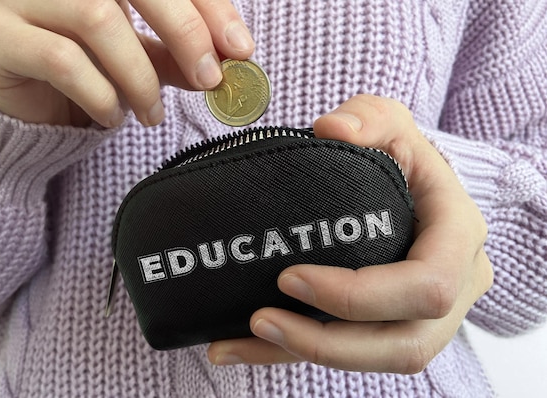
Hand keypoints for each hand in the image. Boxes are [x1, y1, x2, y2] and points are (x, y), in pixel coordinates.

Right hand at [0, 0, 254, 126]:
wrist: (28, 107)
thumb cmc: (90, 74)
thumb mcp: (144, 61)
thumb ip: (178, 56)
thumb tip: (227, 62)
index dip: (209, 7)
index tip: (241, 49)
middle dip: (185, 32)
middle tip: (209, 79)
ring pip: (98, 20)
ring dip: (139, 77)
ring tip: (152, 113)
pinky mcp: (0, 36)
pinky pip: (61, 60)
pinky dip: (100, 95)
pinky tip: (113, 116)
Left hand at [207, 94, 493, 373]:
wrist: (411, 188)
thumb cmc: (400, 154)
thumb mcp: (390, 122)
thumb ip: (367, 116)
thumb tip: (333, 129)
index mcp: (458, 237)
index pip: (427, 285)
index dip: (362, 295)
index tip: (291, 277)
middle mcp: (454, 287)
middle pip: (405, 343)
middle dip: (329, 342)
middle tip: (262, 318)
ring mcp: (427, 315)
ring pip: (378, 361)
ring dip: (309, 354)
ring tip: (245, 338)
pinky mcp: (394, 327)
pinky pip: (352, 357)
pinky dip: (296, 355)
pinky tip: (243, 348)